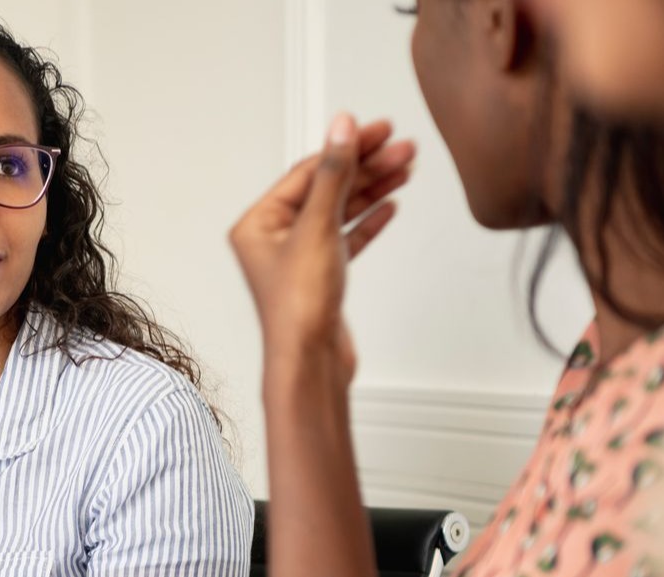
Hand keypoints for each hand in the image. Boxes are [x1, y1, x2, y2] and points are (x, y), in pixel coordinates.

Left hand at [229, 113, 413, 373]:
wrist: (310, 361)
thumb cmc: (299, 306)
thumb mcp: (317, 227)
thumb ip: (332, 174)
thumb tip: (340, 128)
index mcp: (258, 223)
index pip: (308, 171)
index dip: (346, 147)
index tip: (380, 130)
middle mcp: (274, 238)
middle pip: (327, 188)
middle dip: (366, 166)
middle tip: (403, 147)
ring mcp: (298, 258)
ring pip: (340, 211)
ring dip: (373, 189)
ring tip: (406, 168)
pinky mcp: (320, 278)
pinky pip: (346, 238)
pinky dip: (368, 221)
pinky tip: (390, 205)